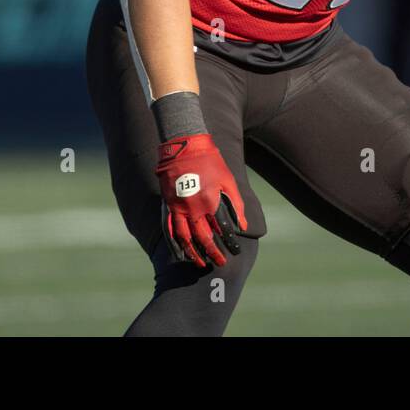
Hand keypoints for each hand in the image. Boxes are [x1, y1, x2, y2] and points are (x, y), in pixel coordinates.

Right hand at [155, 133, 248, 267]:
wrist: (185, 146)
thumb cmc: (210, 161)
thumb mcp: (228, 180)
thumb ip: (236, 204)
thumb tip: (242, 226)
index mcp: (210, 201)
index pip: (222, 230)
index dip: (230, 243)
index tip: (236, 252)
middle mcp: (193, 208)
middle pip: (203, 238)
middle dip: (213, 253)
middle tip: (220, 263)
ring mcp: (178, 208)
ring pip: (185, 238)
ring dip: (193, 253)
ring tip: (200, 264)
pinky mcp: (167, 205)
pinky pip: (170, 230)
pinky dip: (175, 244)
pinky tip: (181, 254)